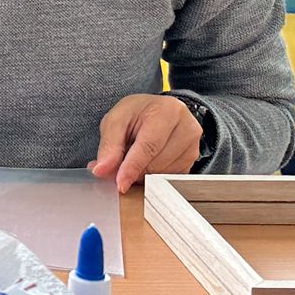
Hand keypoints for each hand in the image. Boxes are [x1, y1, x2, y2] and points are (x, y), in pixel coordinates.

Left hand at [89, 93, 203, 193]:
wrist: (158, 111)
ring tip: (135, 157)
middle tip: (119, 165)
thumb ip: (109, 145)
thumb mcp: (117, 120)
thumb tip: (101, 170)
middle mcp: (187, 128)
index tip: (120, 184)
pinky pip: (170, 179)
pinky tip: (148, 162)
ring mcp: (193, 146)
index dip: (132, 167)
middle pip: (156, 164)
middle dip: (134, 171)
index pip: (149, 146)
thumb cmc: (137, 114)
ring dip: (143, 174)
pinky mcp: (193, 161)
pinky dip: (154, 177)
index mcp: (168, 111)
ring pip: (163, 175)